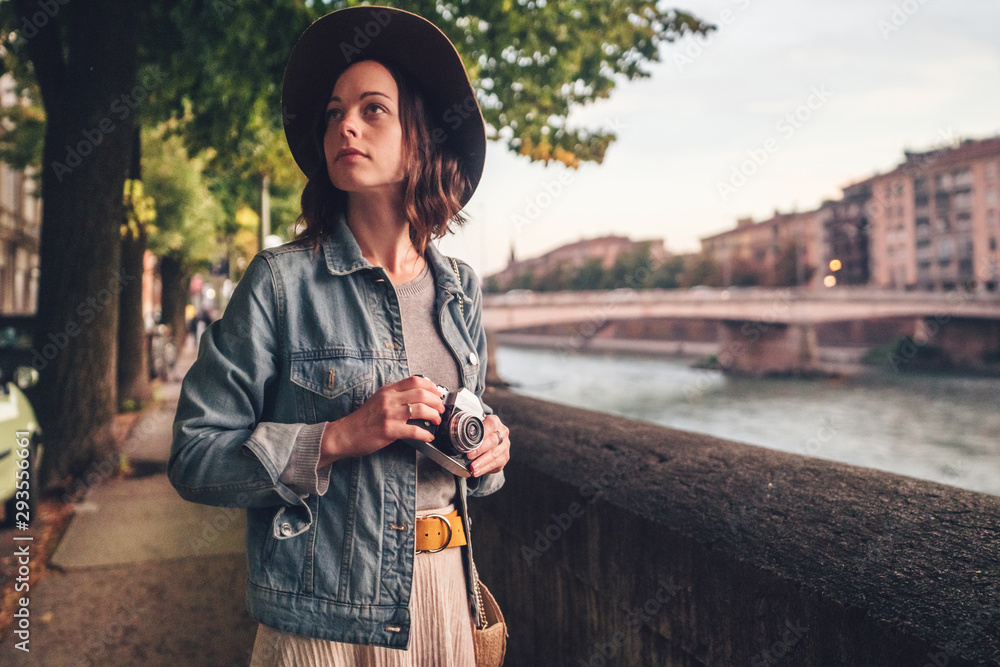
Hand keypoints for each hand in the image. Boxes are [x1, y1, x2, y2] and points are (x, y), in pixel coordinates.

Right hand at [319, 375, 443, 466]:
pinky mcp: (389, 431)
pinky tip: (428, 436)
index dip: (431, 386)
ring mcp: (389, 415)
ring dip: (434, 415)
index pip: (415, 380)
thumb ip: (395, 396)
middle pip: (421, 394)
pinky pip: (414, 431)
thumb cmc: (362, 420)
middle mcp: (389, 400)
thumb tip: (417, 397)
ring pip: (420, 409)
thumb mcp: (378, 400)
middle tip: (440, 408)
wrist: (345, 434)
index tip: (437, 393)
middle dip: (436, 401)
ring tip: (436, 420)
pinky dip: (425, 434)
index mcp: (388, 391)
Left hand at [465, 414, 509, 476]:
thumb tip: (450, 429)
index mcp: (495, 422)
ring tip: (472, 468)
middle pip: (493, 441)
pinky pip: (495, 465)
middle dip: (480, 450)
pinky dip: (484, 469)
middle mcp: (503, 433)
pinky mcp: (504, 457)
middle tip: (469, 456)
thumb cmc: (480, 432)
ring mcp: (505, 446)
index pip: (491, 425)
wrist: (491, 438)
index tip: (470, 444)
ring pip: (494, 455)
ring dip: (482, 463)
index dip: (481, 435)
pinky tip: (476, 472)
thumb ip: (467, 426)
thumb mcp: (475, 425)